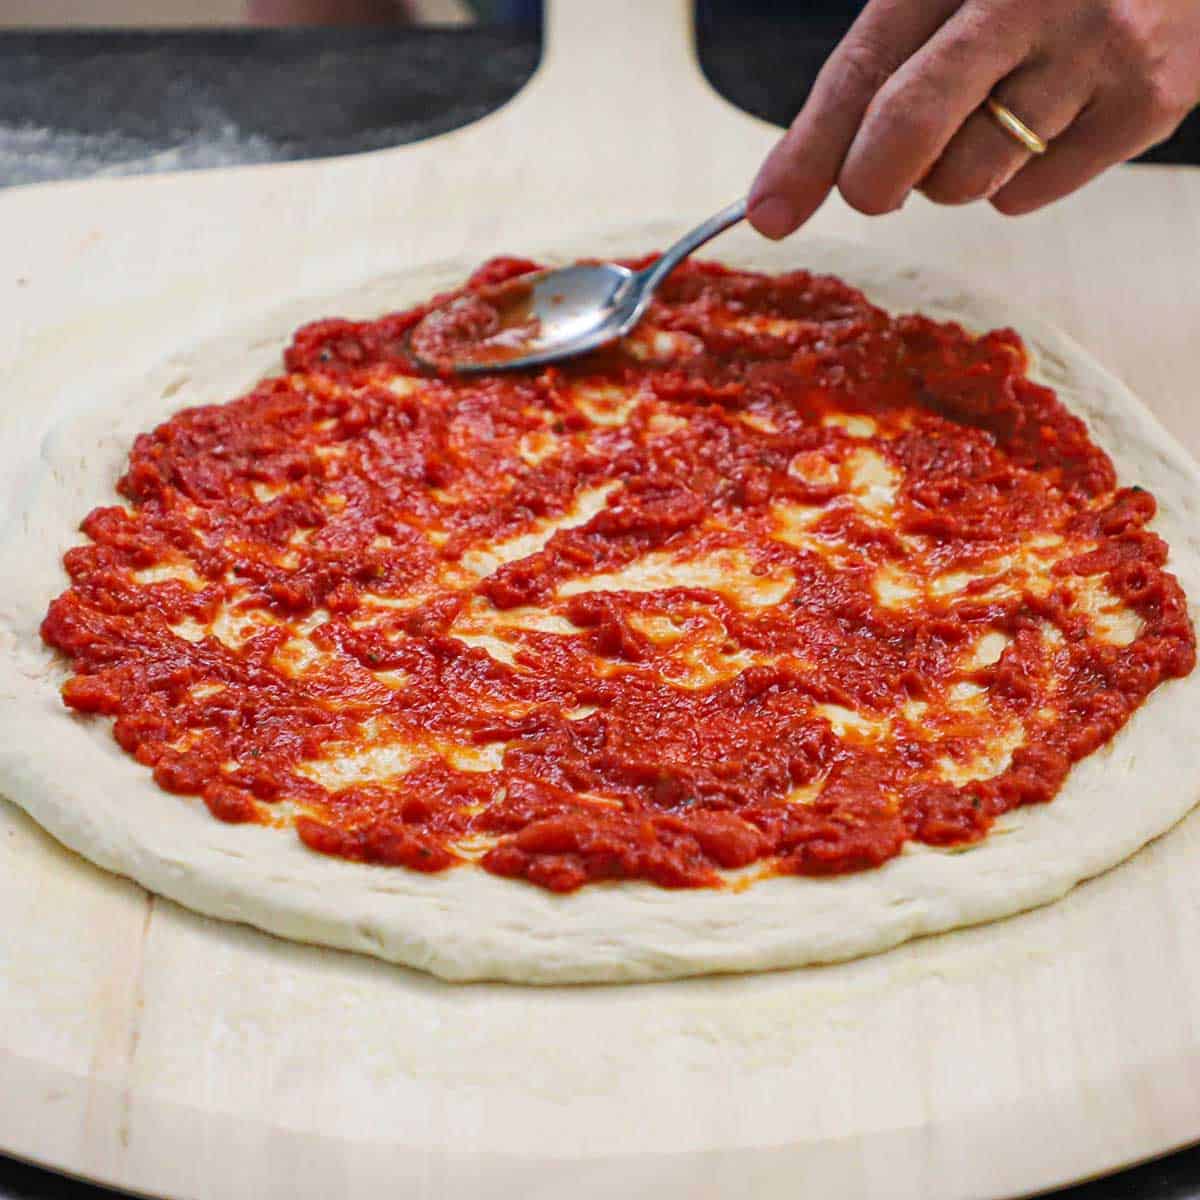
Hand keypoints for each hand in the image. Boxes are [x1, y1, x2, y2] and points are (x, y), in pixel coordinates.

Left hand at [748, 0, 1199, 237]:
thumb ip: (879, 68)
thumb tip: (787, 187)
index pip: (864, 66)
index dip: (808, 150)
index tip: (769, 212)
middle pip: (907, 133)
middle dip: (871, 179)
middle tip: (874, 184)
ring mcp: (1099, 52)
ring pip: (965, 180)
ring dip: (951, 174)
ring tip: (988, 117)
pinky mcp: (1145, 105)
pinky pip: (1026, 196)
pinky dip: (1014, 181)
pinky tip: (1041, 124)